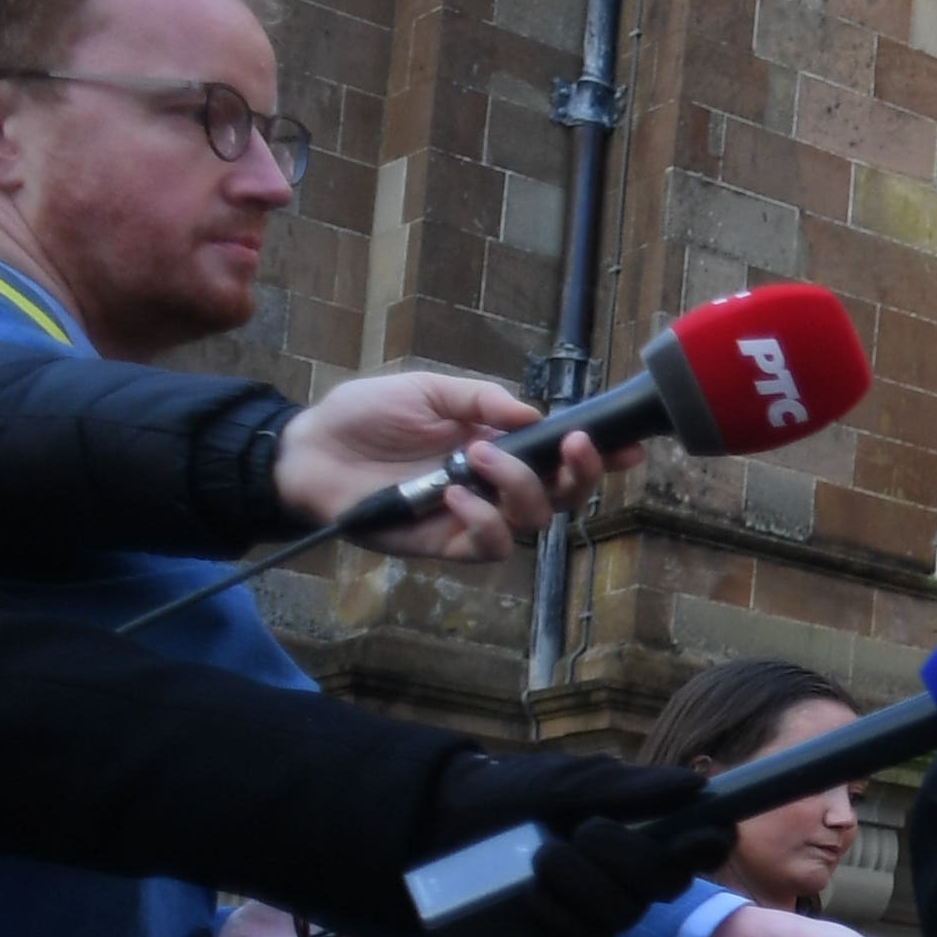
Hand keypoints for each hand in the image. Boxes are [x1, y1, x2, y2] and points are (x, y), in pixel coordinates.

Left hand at [281, 373, 588, 561]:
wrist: (309, 450)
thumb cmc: (365, 416)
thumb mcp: (427, 390)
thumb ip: (482, 400)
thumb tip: (534, 414)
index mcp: (499, 444)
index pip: (560, 456)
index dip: (598, 456)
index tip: (627, 446)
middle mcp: (495, 484)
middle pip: (563, 497)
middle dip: (579, 474)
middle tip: (571, 446)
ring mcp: (472, 516)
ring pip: (532, 522)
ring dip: (520, 487)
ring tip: (478, 457)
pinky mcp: (444, 542)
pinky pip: (486, 546)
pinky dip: (480, 520)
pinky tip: (453, 494)